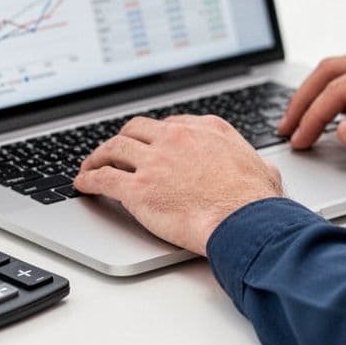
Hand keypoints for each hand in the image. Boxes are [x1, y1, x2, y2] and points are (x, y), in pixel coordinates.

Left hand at [73, 115, 284, 255]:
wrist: (245, 220)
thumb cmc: (257, 201)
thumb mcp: (262, 168)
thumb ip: (253, 162)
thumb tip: (262, 170)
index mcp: (205, 130)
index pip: (169, 124)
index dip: (153, 136)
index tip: (147, 143)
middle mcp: (176, 138)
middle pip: (136, 129)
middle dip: (122, 139)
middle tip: (114, 150)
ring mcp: (154, 161)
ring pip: (114, 148)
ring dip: (98, 156)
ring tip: (90, 165)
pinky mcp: (138, 188)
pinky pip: (104, 178)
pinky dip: (88, 179)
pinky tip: (83, 184)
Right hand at [277, 46, 345, 151]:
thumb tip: (340, 131)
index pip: (338, 89)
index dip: (313, 116)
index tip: (298, 137)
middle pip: (329, 71)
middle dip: (302, 100)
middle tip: (286, 127)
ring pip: (339, 71)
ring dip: (316, 95)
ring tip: (301, 121)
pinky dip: (336, 93)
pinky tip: (336, 114)